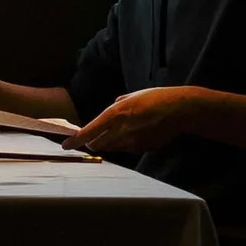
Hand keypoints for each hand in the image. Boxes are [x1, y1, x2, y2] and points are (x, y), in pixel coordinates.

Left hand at [72, 86, 208, 160]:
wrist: (179, 109)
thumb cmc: (156, 98)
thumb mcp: (132, 96)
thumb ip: (116, 105)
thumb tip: (108, 113)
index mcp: (114, 114)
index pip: (88, 132)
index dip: (75, 141)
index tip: (65, 145)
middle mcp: (120, 130)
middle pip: (97, 144)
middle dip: (92, 143)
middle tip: (90, 140)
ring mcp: (132, 142)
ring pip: (112, 148)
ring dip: (109, 143)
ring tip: (118, 133)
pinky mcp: (142, 149)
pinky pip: (127, 149)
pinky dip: (125, 144)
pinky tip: (136, 134)